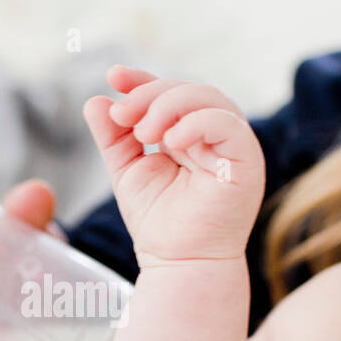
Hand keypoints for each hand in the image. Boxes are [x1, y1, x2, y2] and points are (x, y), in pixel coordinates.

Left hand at [82, 66, 264, 261]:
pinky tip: (170, 141)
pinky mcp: (246, 160)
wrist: (179, 263)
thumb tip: (95, 100)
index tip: (113, 76)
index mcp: (190, 133)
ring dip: (169, 105)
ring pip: (209, 98)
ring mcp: (233, 146)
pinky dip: (196, 123)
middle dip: (150, 94)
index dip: (143, 80)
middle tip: (122, 116)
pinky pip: (227, 124)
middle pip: (188, 90)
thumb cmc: (158, 223)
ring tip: (142, 132)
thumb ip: (113, 136)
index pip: (170, 92)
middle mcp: (215, 135)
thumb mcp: (127, 170)